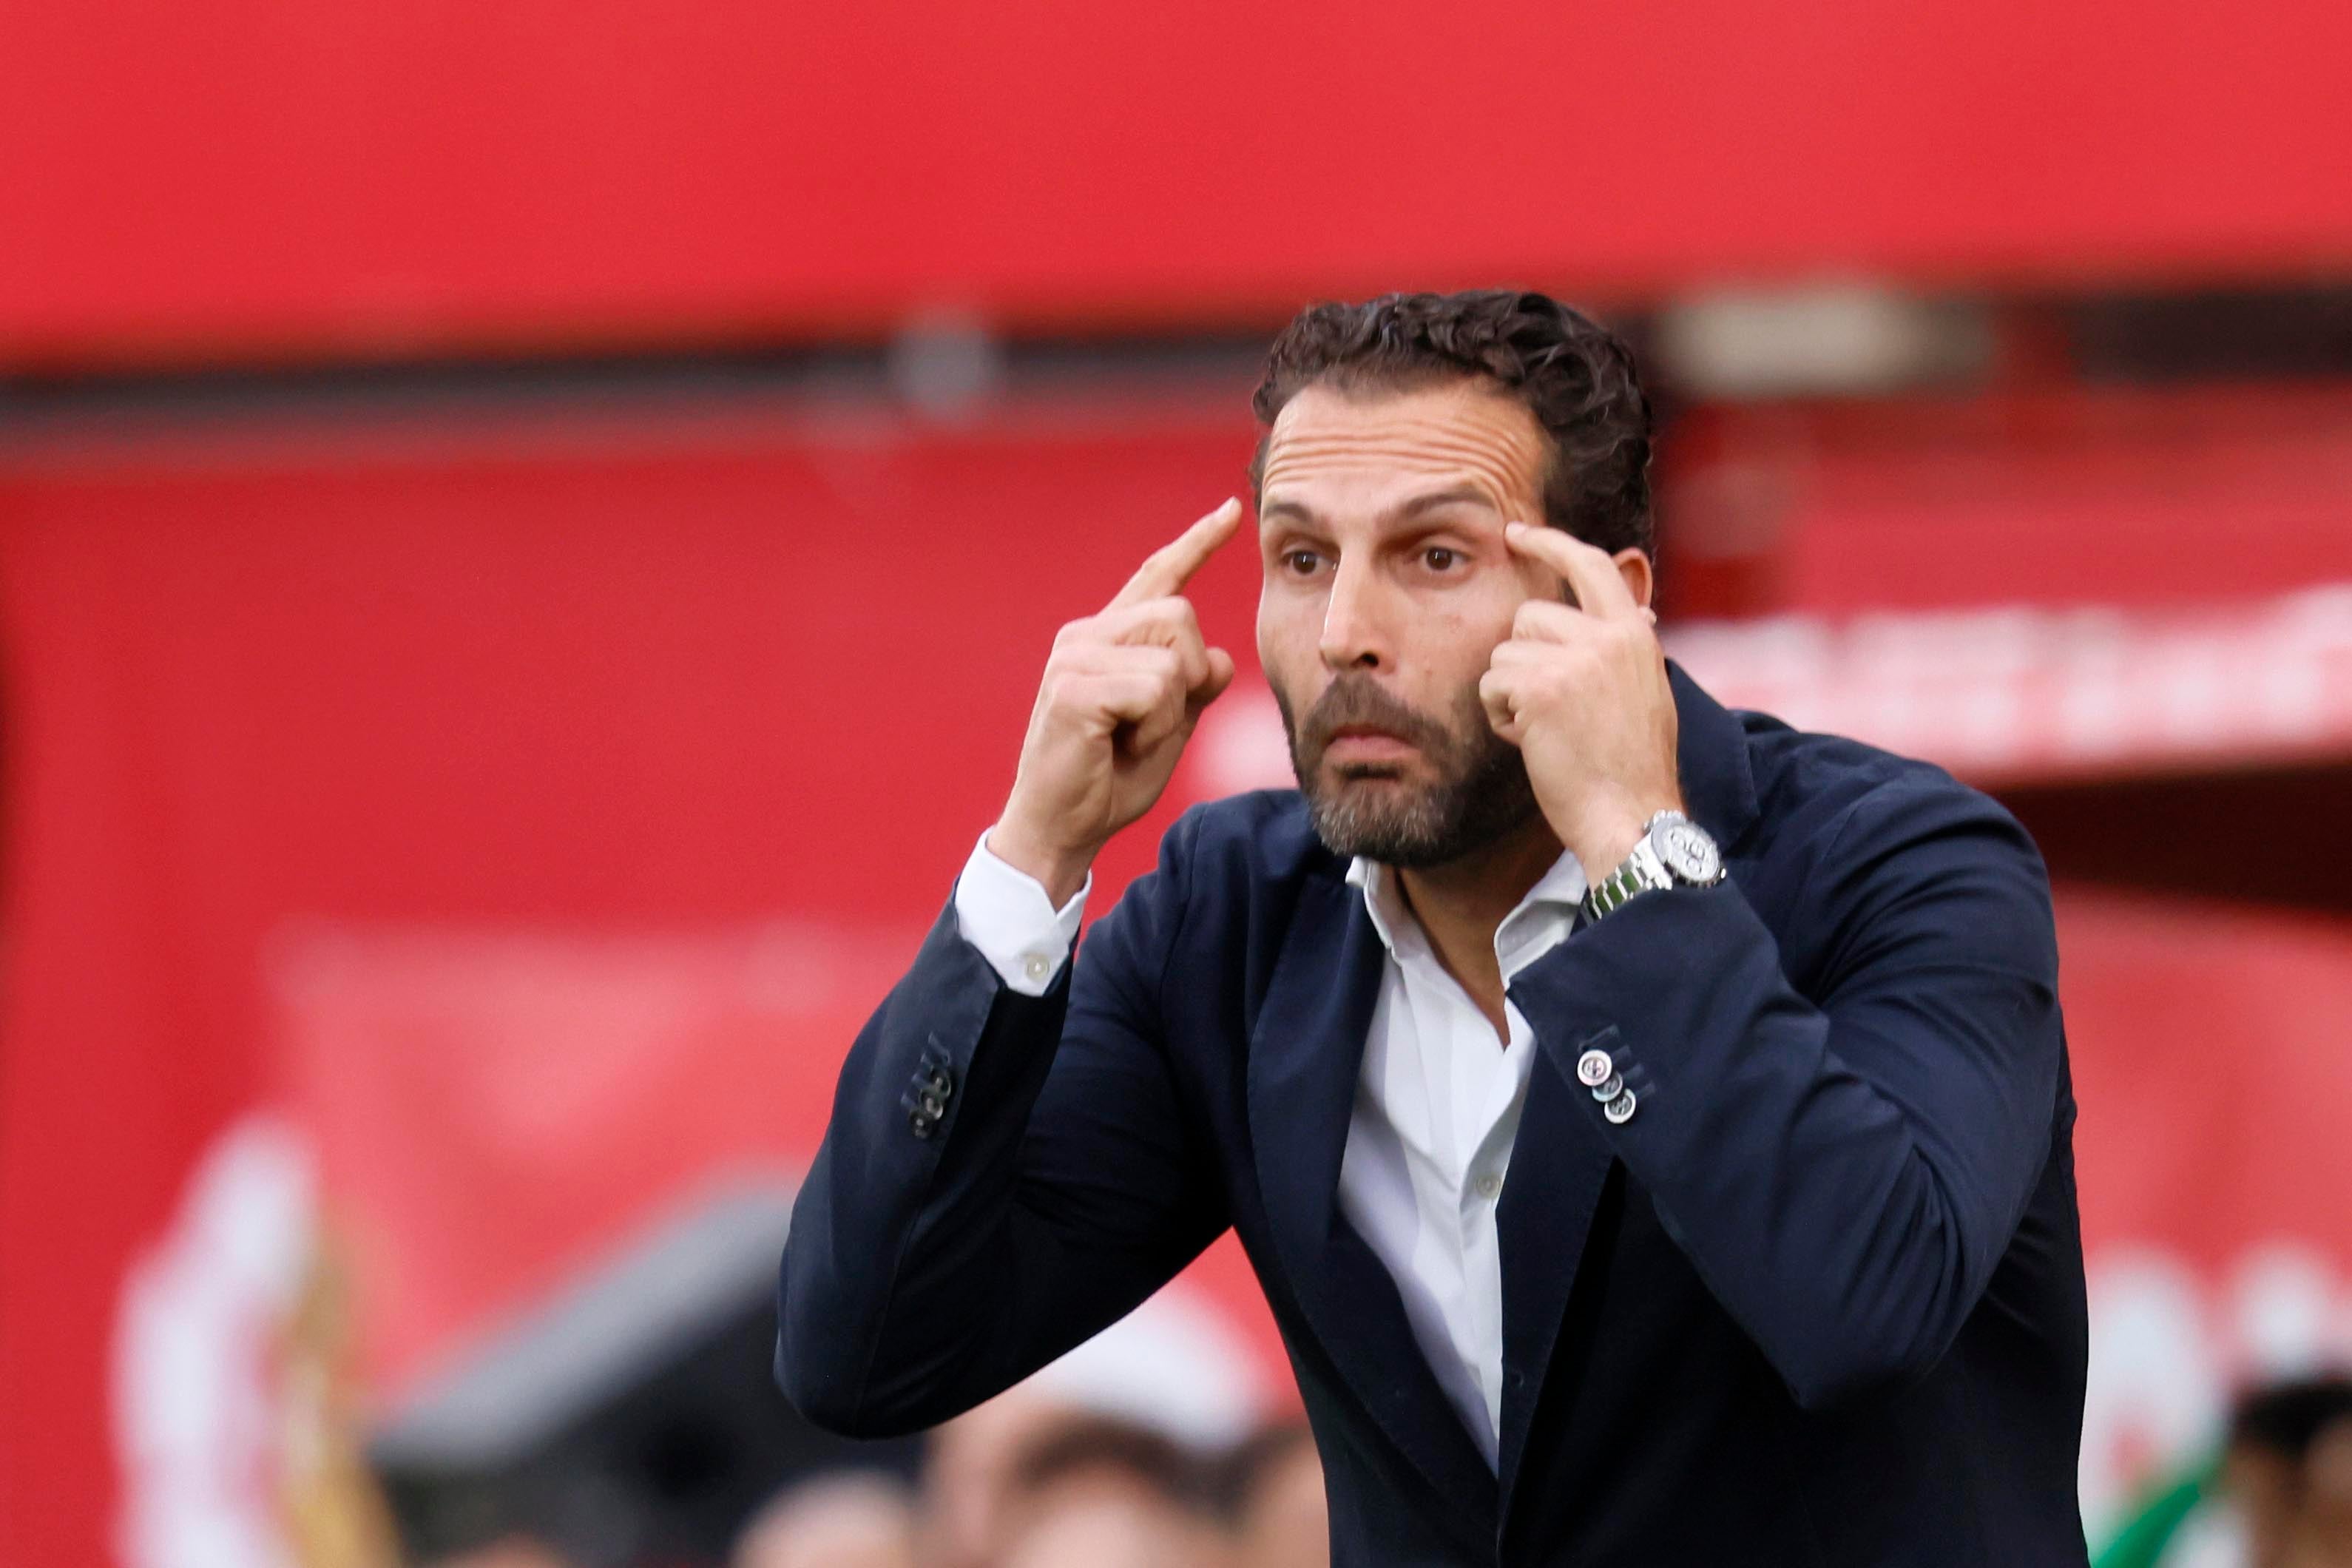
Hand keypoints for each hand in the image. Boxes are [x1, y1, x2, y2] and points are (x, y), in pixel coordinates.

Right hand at [990, 499, 1243, 902]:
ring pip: (1171, 656)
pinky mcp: (1072, 686)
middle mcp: (1085, 634)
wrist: (1061, 827)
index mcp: (1105, 636)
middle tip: (1151, 725)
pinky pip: (1154, 689)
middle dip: (1188, 677)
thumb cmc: (1109, 777)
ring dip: (1169, 710)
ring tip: (1129, 737)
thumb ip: (1192, 683)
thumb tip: (1215, 658)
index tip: (1233, 511)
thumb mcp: (1167, 723)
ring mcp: (1074, 656)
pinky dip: (1153, 727)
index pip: (1157, 576)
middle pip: (1180, 615)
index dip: (1197, 543)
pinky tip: (1117, 745)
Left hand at [1479, 521, 1682, 876]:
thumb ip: (1627, 648)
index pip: (1591, 565)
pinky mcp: (1541, 688)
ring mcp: (1575, 660)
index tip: (1516, 533)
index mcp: (1635, 634)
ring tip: (1548, 730)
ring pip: (1505, 654)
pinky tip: (1533, 742)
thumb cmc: (1632, 767)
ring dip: (1511, 694)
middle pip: (1528, 617)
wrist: (1630, 816)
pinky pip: (1493, 685)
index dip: (1550, 543)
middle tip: (1548, 709)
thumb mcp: (1646, 691)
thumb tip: (1636, 608)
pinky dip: (1501, 717)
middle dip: (1523, 661)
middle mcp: (1609, 637)